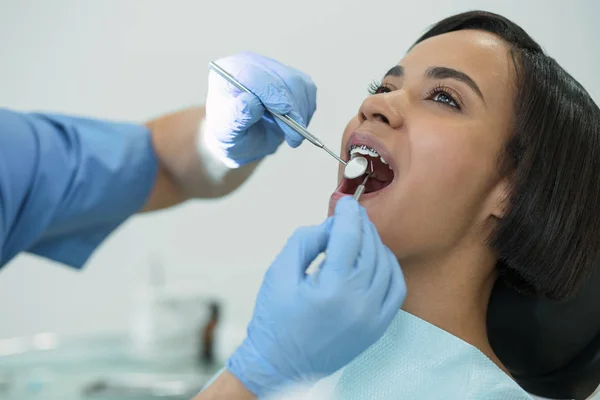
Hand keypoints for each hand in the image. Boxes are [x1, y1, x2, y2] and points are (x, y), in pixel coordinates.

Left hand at [202, 51, 316, 167]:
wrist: (239, 137)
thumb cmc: (229, 133)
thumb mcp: (226, 131)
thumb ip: (237, 116)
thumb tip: (250, 102)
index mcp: (231, 71)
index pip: (256, 75)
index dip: (273, 94)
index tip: (285, 114)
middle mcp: (253, 64)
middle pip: (283, 77)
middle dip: (293, 108)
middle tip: (295, 136)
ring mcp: (273, 69)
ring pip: (299, 83)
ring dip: (301, 111)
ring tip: (293, 136)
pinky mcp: (290, 78)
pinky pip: (307, 90)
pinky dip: (305, 110)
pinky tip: (295, 126)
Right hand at [226, 197, 405, 396]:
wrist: (279, 366)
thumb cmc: (274, 321)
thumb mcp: (279, 272)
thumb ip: (306, 240)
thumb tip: (332, 226)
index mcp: (331, 288)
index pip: (348, 236)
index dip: (347, 213)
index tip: (345, 202)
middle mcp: (358, 303)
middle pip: (369, 247)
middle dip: (360, 225)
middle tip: (350, 215)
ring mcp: (372, 317)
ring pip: (385, 264)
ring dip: (374, 243)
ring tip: (359, 235)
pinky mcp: (377, 327)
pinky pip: (396, 288)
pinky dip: (390, 267)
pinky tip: (376, 258)